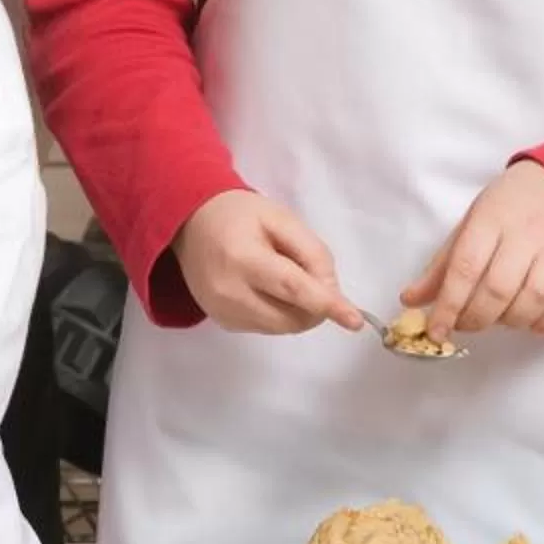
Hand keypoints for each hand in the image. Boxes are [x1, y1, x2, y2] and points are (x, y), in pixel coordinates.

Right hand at [174, 191, 365, 334]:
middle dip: (316, 305)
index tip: (355, 321)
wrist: (188, 222)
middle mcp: (229, 291)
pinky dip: (279, 314)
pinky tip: (265, 289)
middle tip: (310, 276)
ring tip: (282, 279)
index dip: (327, 304)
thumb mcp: (281, 219)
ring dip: (299, 311)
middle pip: (293, 317)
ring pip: (284, 328)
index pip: (292, 288)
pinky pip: (267, 328)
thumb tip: (331, 292)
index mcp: (243, 258)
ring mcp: (222, 311)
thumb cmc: (239, 214)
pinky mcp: (221, 322)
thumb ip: (313, 253)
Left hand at [406, 161, 543, 337]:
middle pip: (499, 288)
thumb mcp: (471, 223)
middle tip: (465, 325)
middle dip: (476, 318)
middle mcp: (529, 234)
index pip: (465, 268)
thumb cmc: (511, 207)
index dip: (448, 305)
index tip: (436, 329)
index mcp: (491, 219)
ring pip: (537, 298)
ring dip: (513, 321)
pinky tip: (537, 323)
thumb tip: (411, 300)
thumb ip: (442, 265)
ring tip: (499, 319)